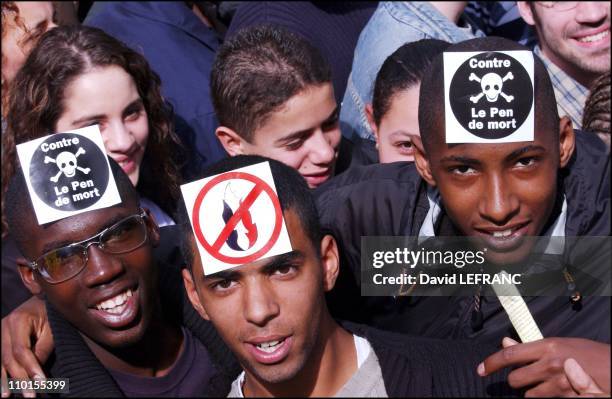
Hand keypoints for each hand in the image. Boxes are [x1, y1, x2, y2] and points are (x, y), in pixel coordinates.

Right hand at [1, 297, 52, 397]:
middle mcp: (3, 327)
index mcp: (18, 321)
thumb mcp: (51, 329)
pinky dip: (0, 374)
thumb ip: (43, 350)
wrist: (43, 301)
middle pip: (9, 359)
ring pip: (0, 361)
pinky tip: (2, 387)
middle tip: (30, 396)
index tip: (41, 384)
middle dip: (20, 379)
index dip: (31, 369)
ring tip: (7, 396)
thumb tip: (37, 374)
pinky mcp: (0, 339)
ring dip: (4, 381)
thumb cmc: (50, 314)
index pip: (21, 351)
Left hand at [477, 337, 610, 396]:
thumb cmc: (591, 355)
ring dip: (535, 392)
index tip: (481, 369)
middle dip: (519, 380)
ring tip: (550, 384)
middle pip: (516, 380)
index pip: (510, 354)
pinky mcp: (566, 397)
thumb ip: (532, 347)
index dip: (492, 363)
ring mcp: (559, 384)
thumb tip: (505, 342)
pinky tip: (559, 391)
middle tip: (531, 376)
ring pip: (529, 395)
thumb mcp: (561, 344)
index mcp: (548, 346)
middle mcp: (551, 364)